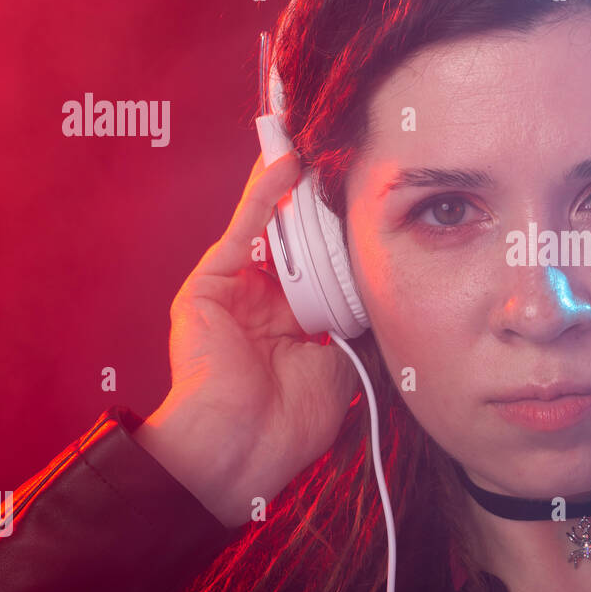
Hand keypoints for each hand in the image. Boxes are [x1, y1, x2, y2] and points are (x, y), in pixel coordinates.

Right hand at [135, 153, 358, 526]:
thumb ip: (354, 315)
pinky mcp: (210, 286)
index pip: (323, 262)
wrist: (242, 453)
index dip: (344, 231)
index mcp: (296, 320)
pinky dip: (264, 195)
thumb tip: (380, 278)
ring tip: (313, 138)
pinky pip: (242, 232)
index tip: (370, 195)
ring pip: (269, 225)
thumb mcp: (342, 358)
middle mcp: (265, 300)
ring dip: (292, 183)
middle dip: (321, 199)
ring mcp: (236, 291)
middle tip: (347, 153)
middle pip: (298, 237)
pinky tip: (286, 163)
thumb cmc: (289, 422)